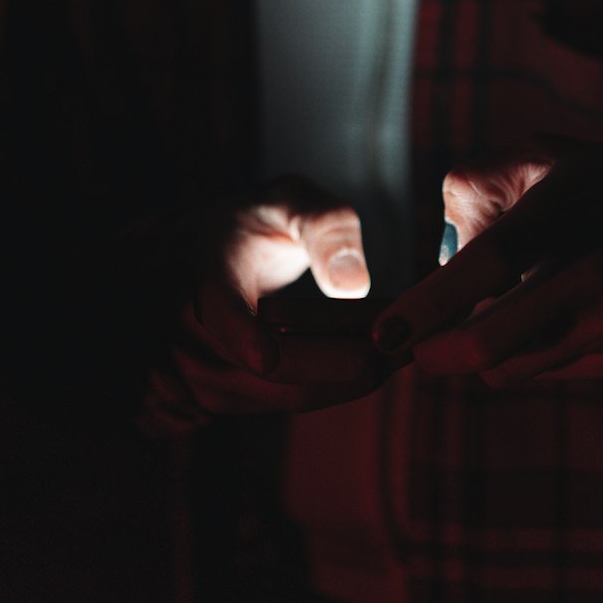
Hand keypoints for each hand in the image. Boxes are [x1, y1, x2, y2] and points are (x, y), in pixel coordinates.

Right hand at [143, 176, 390, 430]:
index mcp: (204, 277)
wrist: (202, 260)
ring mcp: (205, 377)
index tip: (266, 355)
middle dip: (345, 364)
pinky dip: (335, 387)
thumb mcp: (286, 199)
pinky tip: (373, 362)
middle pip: (272, 372)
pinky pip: (289, 402)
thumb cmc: (252, 224)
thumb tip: (352, 284)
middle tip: (407, 343)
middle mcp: (195, 336)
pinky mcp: (228, 402)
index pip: (217, 314)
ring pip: (288, 395)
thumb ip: (323, 225)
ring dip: (349, 380)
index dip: (239, 337)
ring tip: (403, 349)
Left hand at [373, 143, 602, 386]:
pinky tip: (541, 319)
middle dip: (437, 353)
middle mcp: (596, 270)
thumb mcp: (548, 155)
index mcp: (571, 206)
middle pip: (491, 342)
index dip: (428, 306)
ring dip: (481, 352)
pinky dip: (524, 354)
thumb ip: (479, 185)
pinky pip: (545, 371)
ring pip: (510, 367)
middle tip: (413, 349)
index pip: (488, 264)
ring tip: (489, 314)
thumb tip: (443, 248)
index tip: (384, 334)